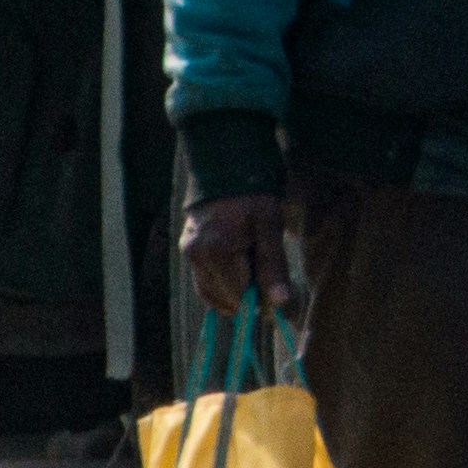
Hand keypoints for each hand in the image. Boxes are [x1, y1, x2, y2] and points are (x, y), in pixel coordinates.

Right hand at [182, 191, 298, 318]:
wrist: (226, 166)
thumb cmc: (253, 193)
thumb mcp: (270, 226)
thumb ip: (273, 266)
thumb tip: (280, 302)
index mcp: (217, 252)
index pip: (240, 297)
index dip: (261, 299)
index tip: (277, 289)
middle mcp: (196, 256)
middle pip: (225, 298)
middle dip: (248, 293)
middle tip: (264, 270)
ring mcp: (188, 254)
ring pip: (212, 293)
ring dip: (234, 290)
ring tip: (252, 265)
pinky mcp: (187, 249)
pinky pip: (204, 280)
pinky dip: (222, 283)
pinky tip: (238, 268)